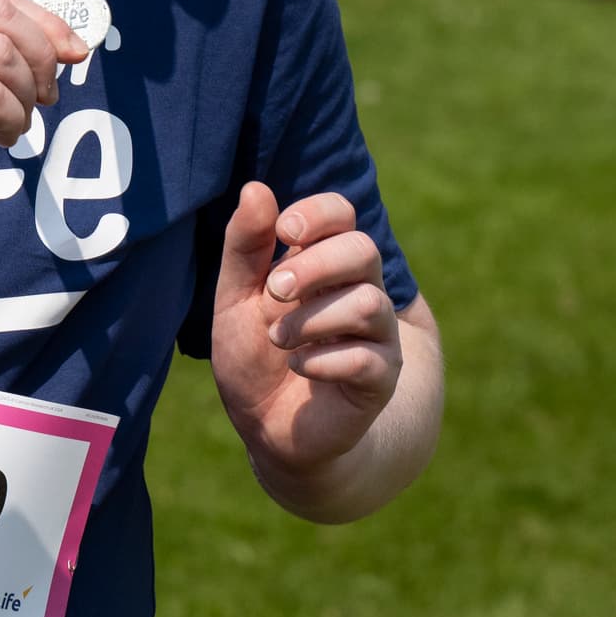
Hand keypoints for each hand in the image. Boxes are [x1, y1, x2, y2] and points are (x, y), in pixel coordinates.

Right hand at [0, 0, 74, 260]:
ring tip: (14, 127)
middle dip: (43, 57)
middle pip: (2, 18)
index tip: (74, 54)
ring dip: (25, 97)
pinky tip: (0, 139)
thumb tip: (60, 48)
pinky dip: (12, 118)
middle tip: (47, 98)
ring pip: (1, 56)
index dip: (46, 24)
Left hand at [208, 183, 403, 482]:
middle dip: (315, 266)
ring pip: (369, 304)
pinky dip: (325, 360)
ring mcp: (376, 336)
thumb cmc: (254, 354)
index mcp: (324, 263)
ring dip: (313, 319)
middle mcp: (359, 291)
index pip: (342, 214)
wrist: (267, 428)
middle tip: (275, 291)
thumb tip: (256, 188)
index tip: (283, 233)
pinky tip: (299, 367)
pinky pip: (369, 359)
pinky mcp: (381, 380)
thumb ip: (244, 247)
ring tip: (280, 340)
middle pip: (363, 251)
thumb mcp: (234, 298)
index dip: (317, 214)